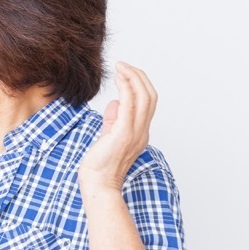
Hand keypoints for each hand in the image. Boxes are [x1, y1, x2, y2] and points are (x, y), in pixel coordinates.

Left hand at [79, 61, 157, 195]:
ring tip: (120, 66)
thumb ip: (113, 120)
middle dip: (139, 77)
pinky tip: (118, 79)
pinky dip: (126, 88)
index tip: (126, 72)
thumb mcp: (109, 137)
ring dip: (133, 78)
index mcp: (140, 132)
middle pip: (150, 96)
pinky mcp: (123, 134)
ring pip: (144, 98)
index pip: (148, 102)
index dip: (140, 84)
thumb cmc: (100, 164)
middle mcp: (142, 131)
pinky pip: (130, 105)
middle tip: (123, 65)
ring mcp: (135, 133)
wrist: (98, 184)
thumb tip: (114, 103)